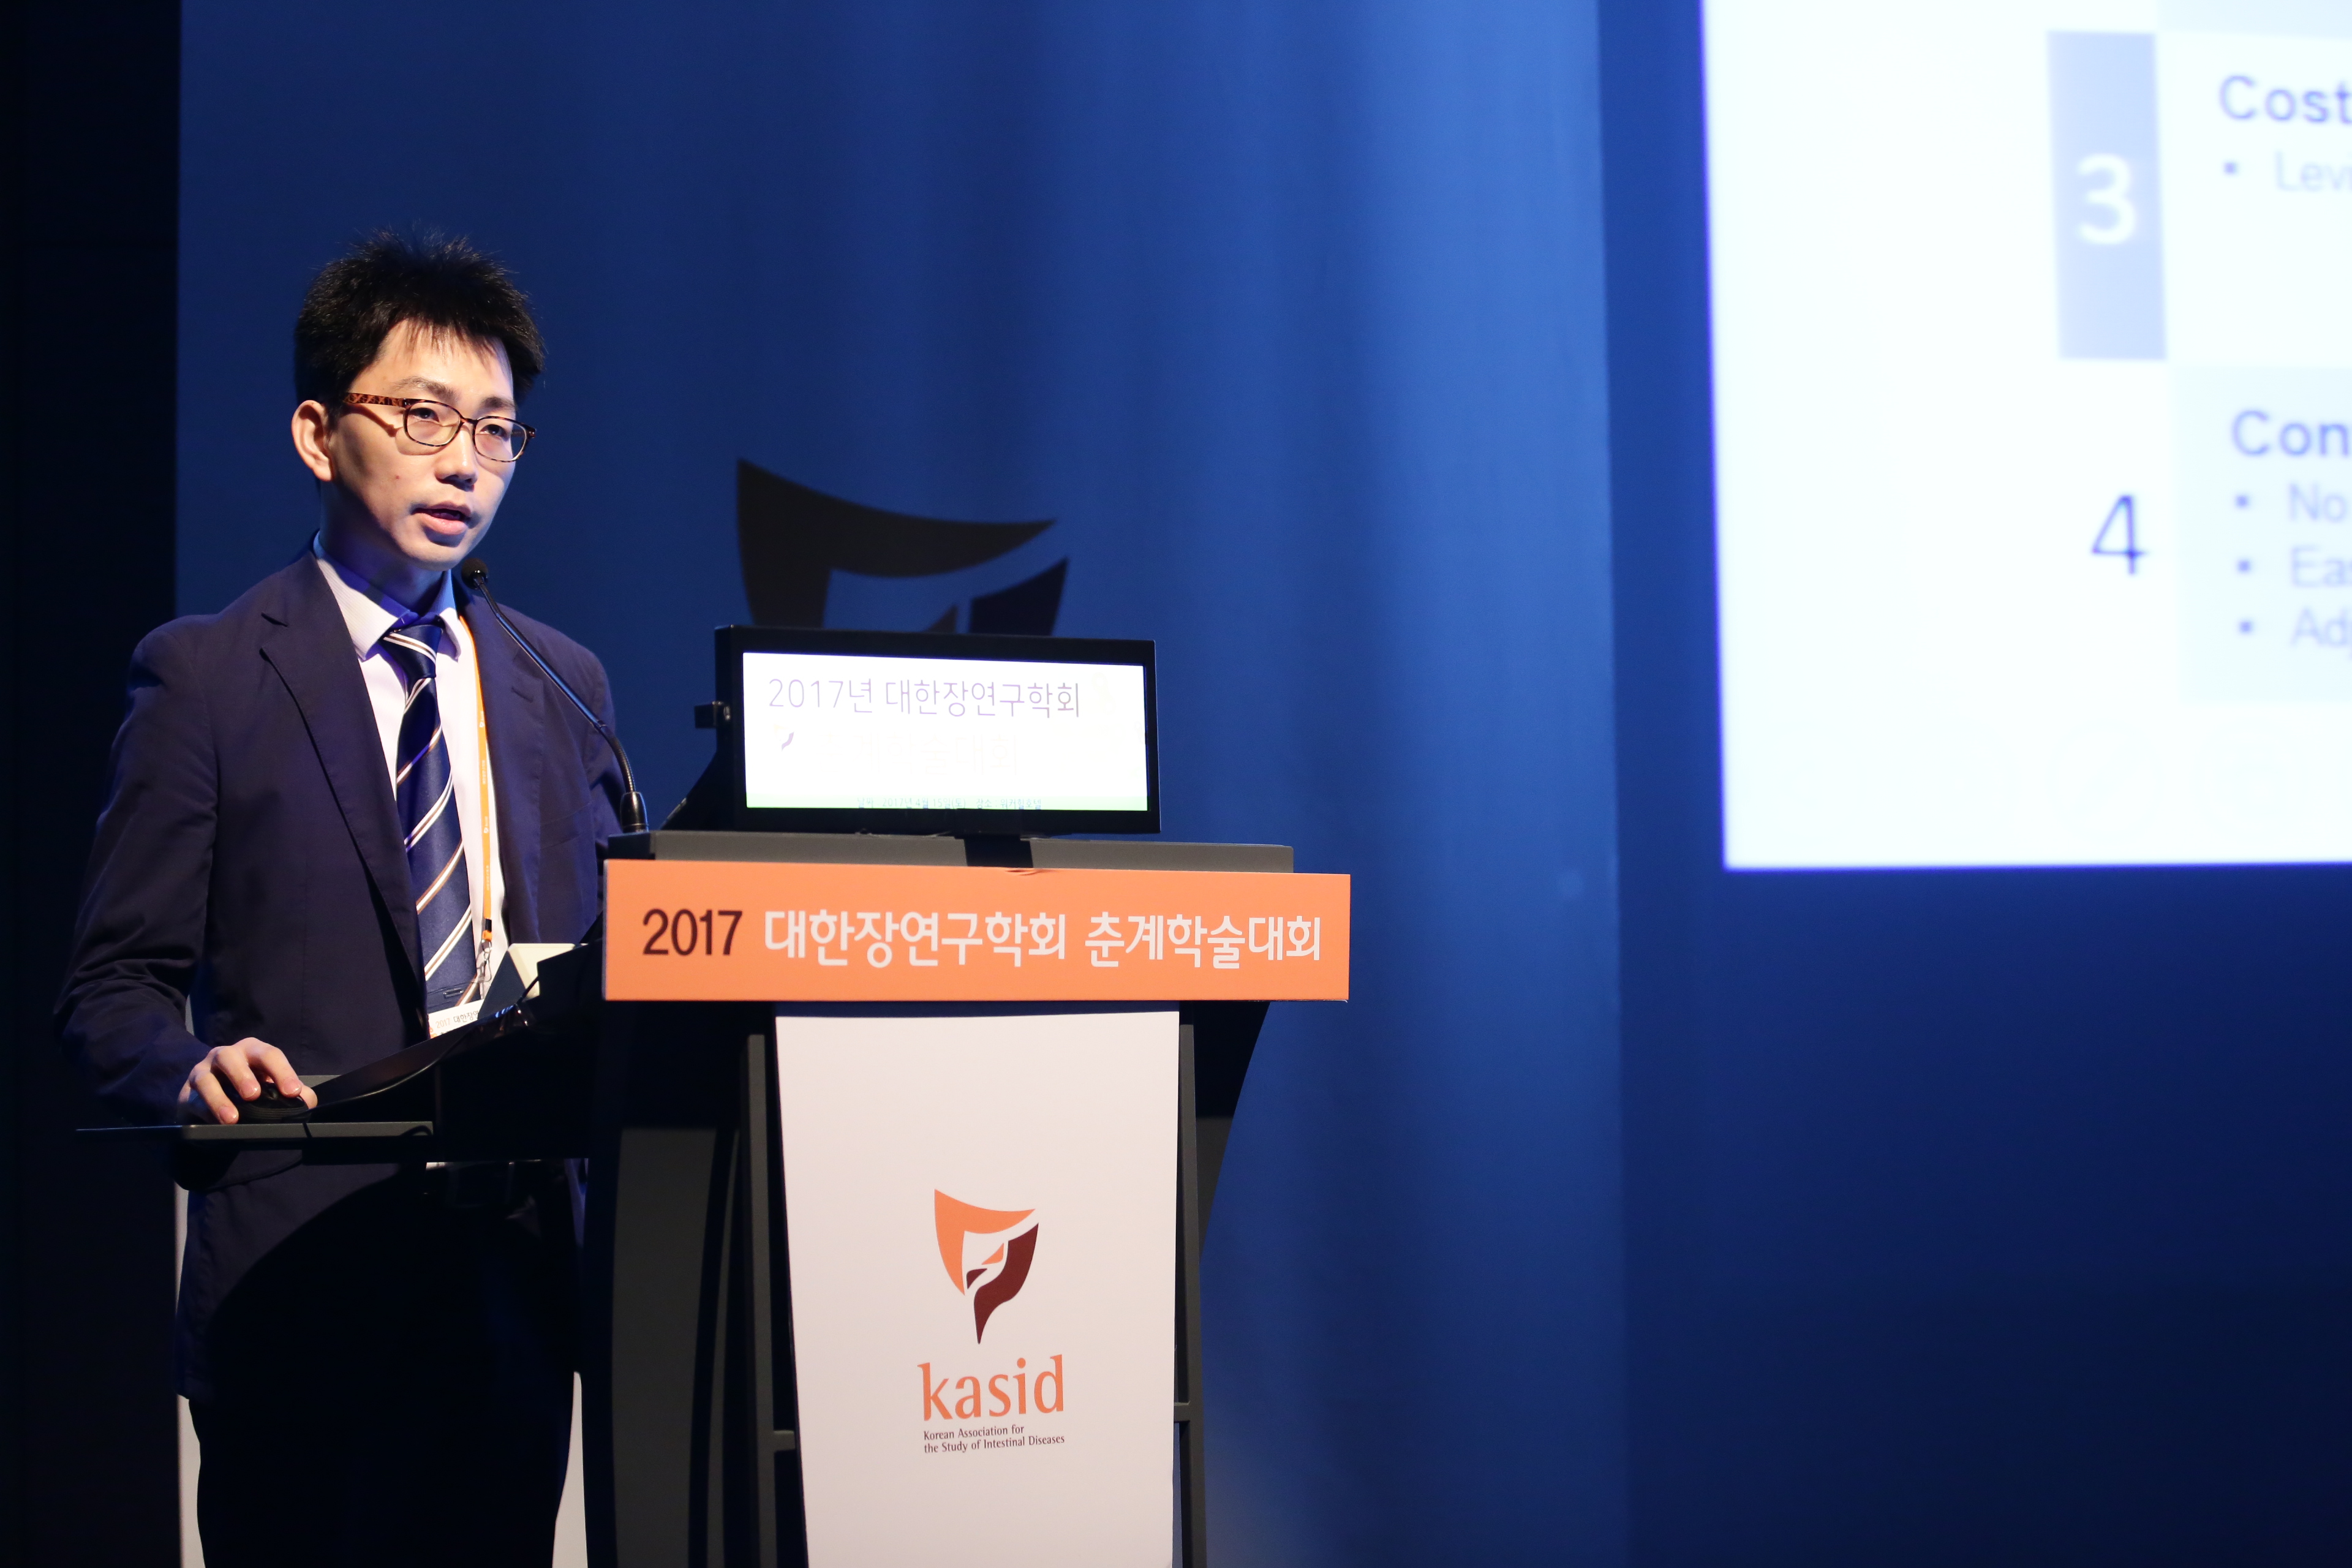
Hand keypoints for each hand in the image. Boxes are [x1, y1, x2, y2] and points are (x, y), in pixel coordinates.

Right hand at [180, 1038, 316, 1124]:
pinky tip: (216, 1123)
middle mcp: (226, 1056)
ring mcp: (203, 1072)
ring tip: (232, 1118)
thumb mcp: (273, 1088)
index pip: (269, 1055)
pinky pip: (193, 1100)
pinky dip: (205, 1112)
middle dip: (242, 1075)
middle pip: (230, 1057)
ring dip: (218, 1098)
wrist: (213, 1102)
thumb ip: (293, 1092)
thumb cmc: (249, 1090)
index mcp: (252, 1052)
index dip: (282, 1072)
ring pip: (205, 1078)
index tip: (292, 1092)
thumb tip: (307, 1101)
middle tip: (253, 1095)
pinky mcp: (187, 1093)